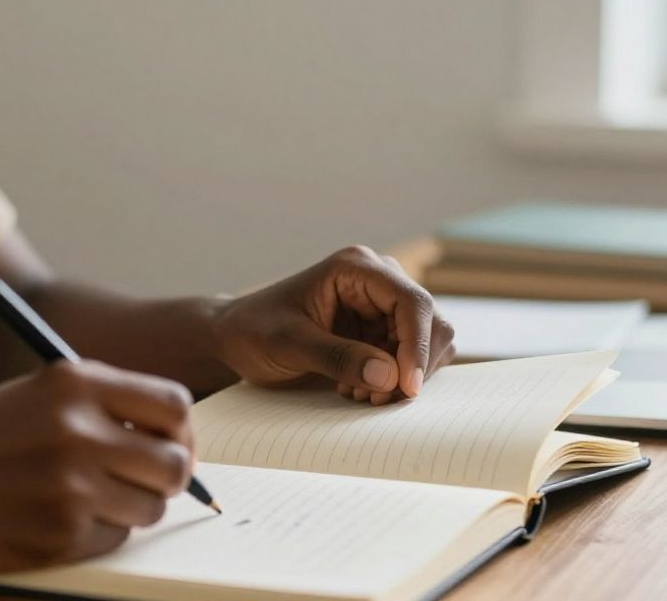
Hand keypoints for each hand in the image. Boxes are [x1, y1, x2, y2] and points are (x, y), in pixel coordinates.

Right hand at [0, 361, 193, 572]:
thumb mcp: (35, 396)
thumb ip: (102, 404)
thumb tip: (175, 435)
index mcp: (73, 382)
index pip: (174, 405)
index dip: (180, 432)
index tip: (170, 444)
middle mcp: (77, 429)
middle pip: (174, 463)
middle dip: (168, 478)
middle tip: (146, 482)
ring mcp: (70, 485)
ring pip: (150, 507)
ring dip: (130, 508)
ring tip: (86, 497)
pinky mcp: (60, 534)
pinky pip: (114, 539)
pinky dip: (97, 534)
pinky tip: (56, 518)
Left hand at [212, 245, 455, 403]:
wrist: (235, 339)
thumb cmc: (253, 331)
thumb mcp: (288, 344)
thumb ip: (337, 357)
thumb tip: (390, 376)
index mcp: (356, 268)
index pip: (411, 302)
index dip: (417, 345)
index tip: (407, 387)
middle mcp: (378, 281)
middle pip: (430, 322)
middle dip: (411, 366)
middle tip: (375, 399)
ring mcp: (382, 306)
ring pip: (427, 343)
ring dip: (403, 376)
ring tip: (359, 395)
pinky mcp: (380, 331)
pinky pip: (410, 358)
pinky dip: (394, 380)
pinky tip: (357, 390)